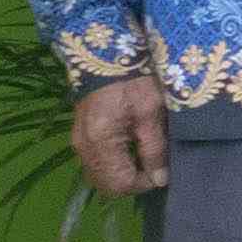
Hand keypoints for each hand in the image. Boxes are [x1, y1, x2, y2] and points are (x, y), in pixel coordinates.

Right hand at [66, 75, 166, 200]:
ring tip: (146, 159)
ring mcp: (78, 142)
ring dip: (123, 175)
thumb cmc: (135, 82)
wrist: (108, 57)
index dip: (144, 184)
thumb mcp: (151, 114)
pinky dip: (114, 165)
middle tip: (155, 168)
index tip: (162, 172)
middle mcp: (83, 146)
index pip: (119, 183)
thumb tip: (160, 179)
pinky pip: (96, 163)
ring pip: (100, 175)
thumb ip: (154, 149)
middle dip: (133, 182)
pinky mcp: (80, 135)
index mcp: (101, 142)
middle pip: (106, 184)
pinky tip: (132, 152)